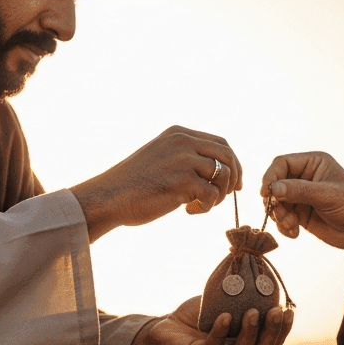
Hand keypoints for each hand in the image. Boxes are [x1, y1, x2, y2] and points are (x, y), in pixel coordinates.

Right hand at [70, 126, 241, 241]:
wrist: (108, 197)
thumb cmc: (133, 185)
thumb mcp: (161, 158)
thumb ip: (187, 157)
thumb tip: (221, 170)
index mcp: (178, 133)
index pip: (220, 143)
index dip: (233, 163)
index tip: (235, 182)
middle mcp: (183, 141)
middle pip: (228, 155)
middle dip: (234, 177)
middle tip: (229, 195)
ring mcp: (184, 159)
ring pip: (223, 175)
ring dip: (217, 195)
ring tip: (198, 205)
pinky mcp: (183, 180)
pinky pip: (212, 195)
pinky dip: (205, 207)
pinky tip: (188, 211)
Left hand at [125, 296, 293, 344]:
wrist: (165, 328)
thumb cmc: (196, 316)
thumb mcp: (222, 302)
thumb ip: (240, 292)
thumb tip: (254, 261)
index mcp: (246, 342)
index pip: (272, 340)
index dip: (284, 329)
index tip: (289, 310)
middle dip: (272, 330)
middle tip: (276, 311)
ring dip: (250, 332)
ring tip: (253, 312)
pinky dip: (220, 332)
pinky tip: (224, 317)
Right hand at [261, 152, 343, 277]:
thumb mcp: (328, 195)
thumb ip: (299, 191)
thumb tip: (272, 189)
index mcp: (313, 163)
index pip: (282, 163)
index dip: (270, 176)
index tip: (266, 193)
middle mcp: (305, 177)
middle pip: (275, 183)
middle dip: (275, 201)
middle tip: (280, 214)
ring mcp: (301, 196)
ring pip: (276, 202)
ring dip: (279, 216)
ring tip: (291, 226)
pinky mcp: (300, 214)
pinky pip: (281, 217)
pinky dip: (283, 226)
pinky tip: (294, 233)